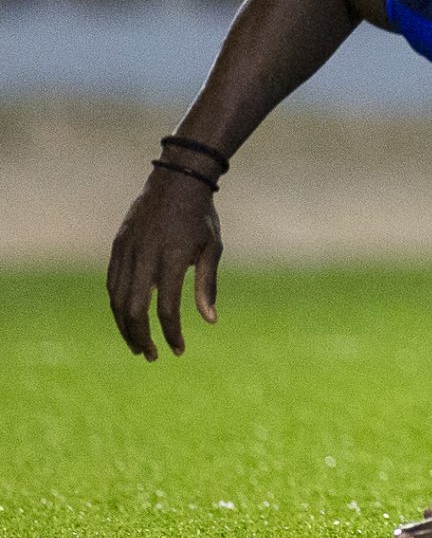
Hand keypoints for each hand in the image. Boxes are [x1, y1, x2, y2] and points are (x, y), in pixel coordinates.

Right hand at [106, 167, 221, 360]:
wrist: (177, 181)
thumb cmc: (200, 217)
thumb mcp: (212, 248)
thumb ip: (207, 285)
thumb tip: (210, 321)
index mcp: (171, 260)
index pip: (166, 308)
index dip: (171, 333)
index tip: (178, 350)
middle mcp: (144, 258)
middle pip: (134, 310)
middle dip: (140, 337)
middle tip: (151, 356)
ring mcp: (127, 252)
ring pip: (117, 300)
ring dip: (124, 326)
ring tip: (137, 344)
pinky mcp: (117, 248)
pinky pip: (112, 284)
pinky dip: (117, 305)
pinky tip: (126, 317)